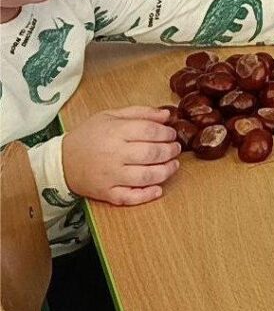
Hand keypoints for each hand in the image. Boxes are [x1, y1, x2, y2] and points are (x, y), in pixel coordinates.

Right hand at [62, 107, 180, 205]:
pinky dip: (147, 195)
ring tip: (174, 165)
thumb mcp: (111, 116)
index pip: (149, 131)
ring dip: (166, 171)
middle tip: (176, 148)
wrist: (61, 161)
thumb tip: (167, 115)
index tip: (171, 134)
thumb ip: (140, 113)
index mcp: (115, 132)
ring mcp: (110, 176)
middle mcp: (114, 155)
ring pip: (146, 176)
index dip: (166, 133)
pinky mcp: (107, 193)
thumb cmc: (88, 135)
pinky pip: (130, 197)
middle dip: (170, 151)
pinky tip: (158, 189)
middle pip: (151, 153)